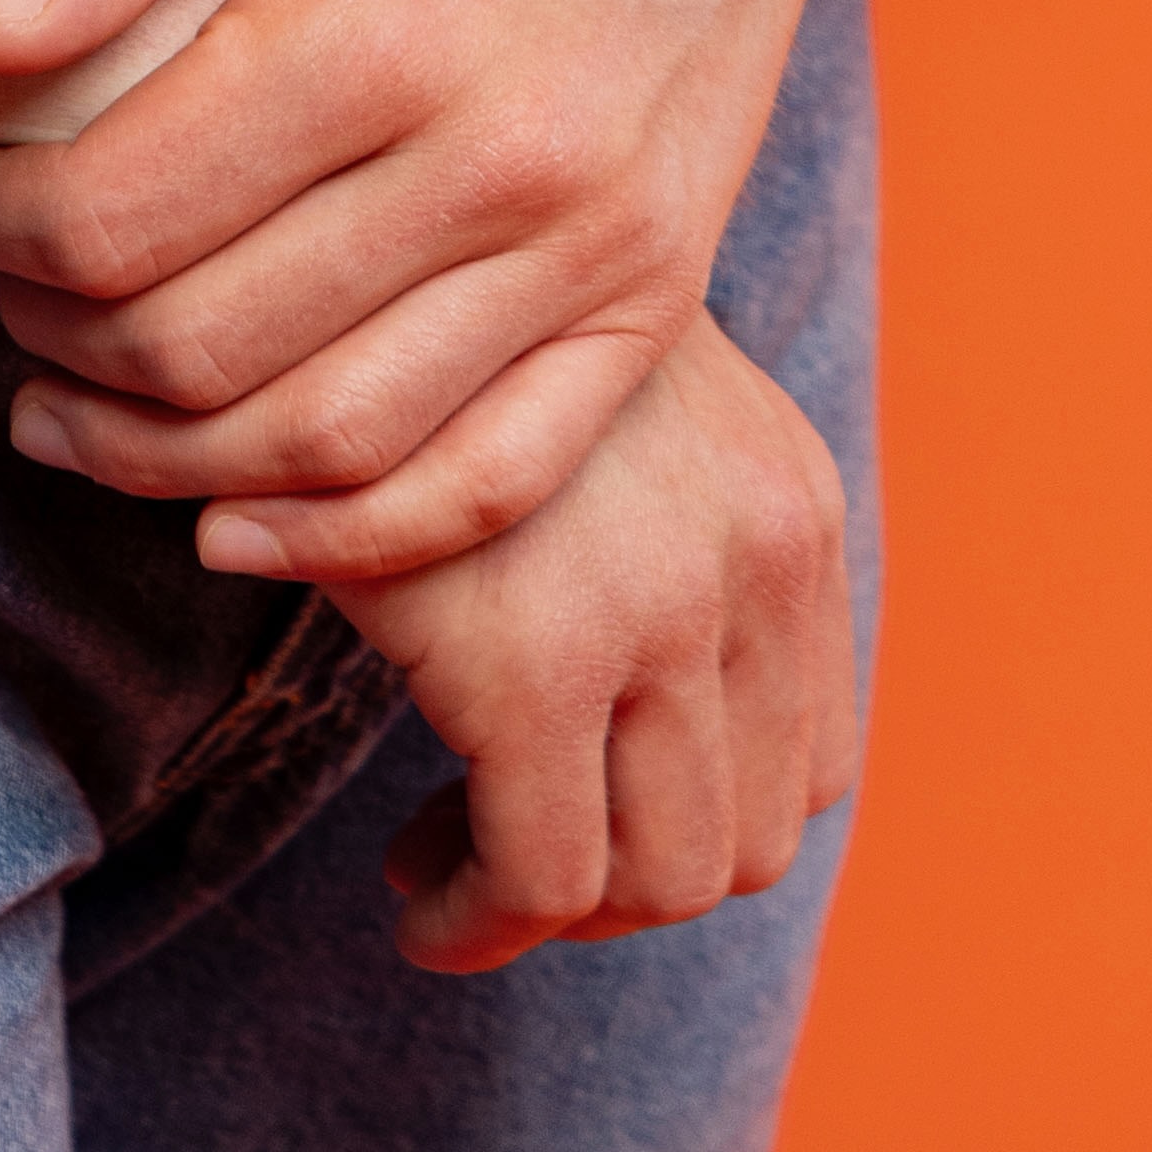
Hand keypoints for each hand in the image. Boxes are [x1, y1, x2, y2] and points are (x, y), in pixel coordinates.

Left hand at [0, 0, 904, 568]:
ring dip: (169, 462)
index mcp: (377, 21)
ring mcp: (590, 249)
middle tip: (3, 291)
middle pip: (206, 347)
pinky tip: (235, 519)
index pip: (118, 212)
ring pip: (331, 444)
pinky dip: (353, 538)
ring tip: (75, 411)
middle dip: (60, 340)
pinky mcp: (652, 302)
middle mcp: (496, 160)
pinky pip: (490, 484)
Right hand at [327, 310, 856, 973]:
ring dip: (558, 910)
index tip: (587, 813)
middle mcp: (758, 559)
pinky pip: (540, 876)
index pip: (812, 764)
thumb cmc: (445, 327)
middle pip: (750, 838)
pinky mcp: (532, 662)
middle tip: (504, 849)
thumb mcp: (606, 412)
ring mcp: (657, 613)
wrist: (339, 228)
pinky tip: (414, 901)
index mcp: (788, 504)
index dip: (702, 822)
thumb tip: (651, 731)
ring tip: (446, 867)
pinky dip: (481, 923)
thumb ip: (668, 540)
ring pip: (660, 879)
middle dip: (628, 884)